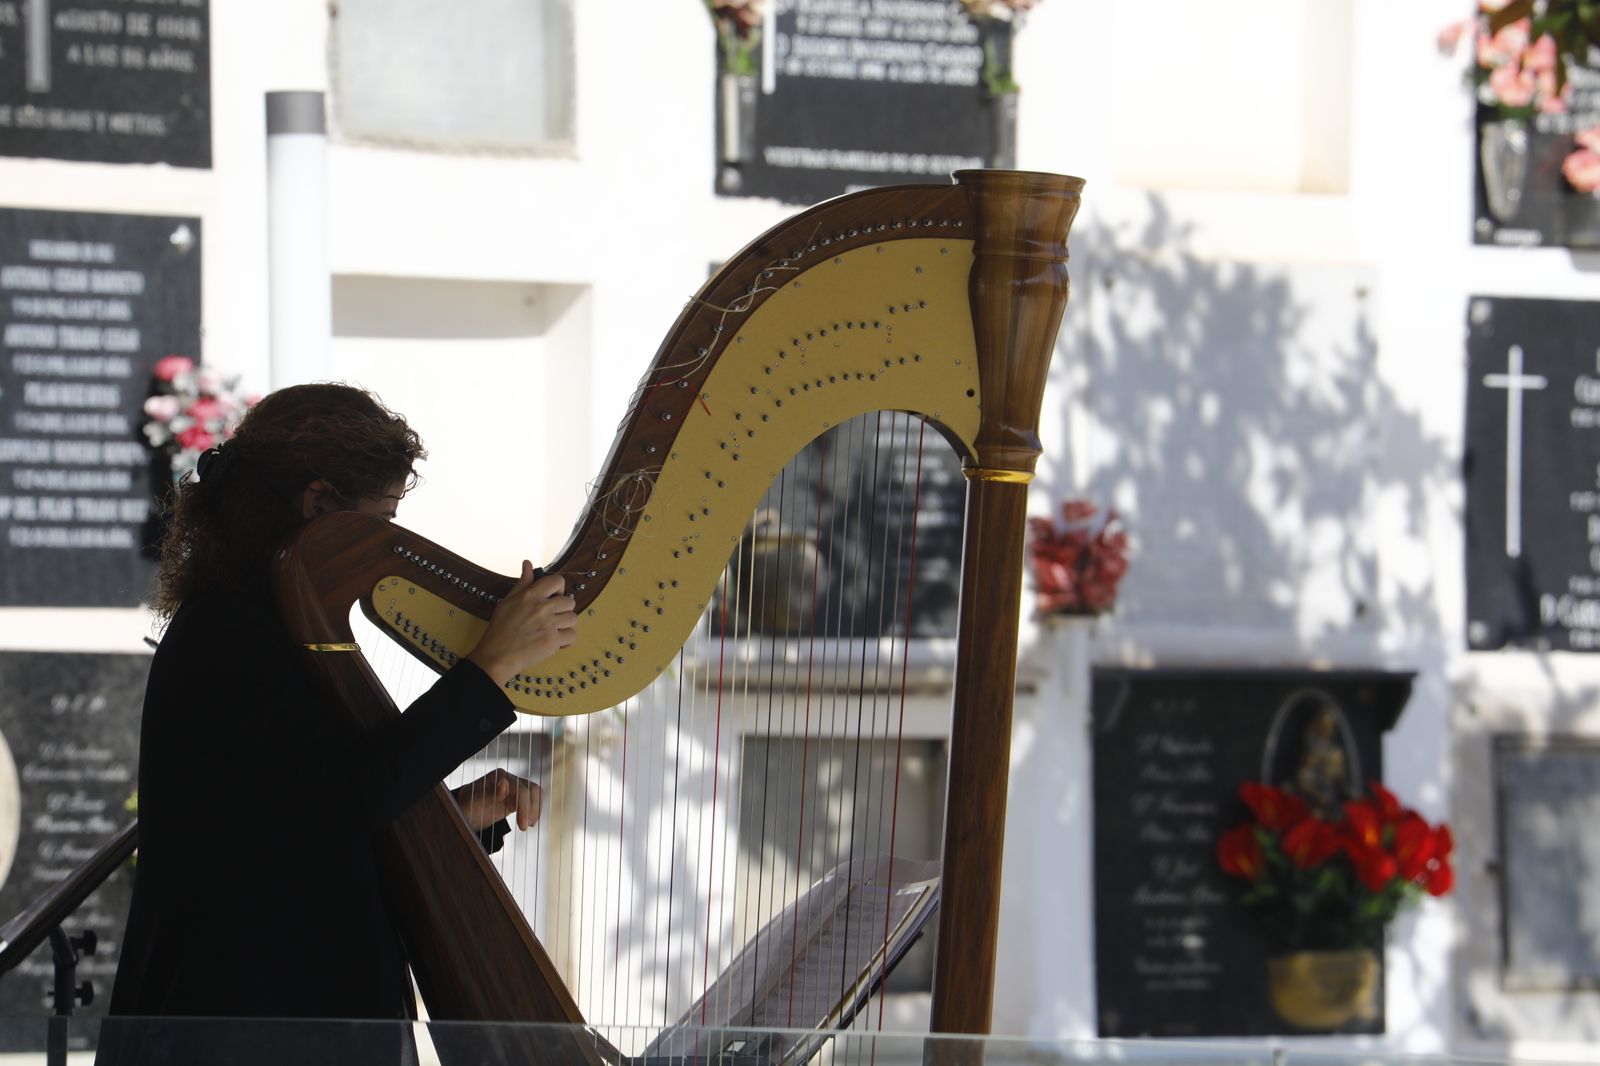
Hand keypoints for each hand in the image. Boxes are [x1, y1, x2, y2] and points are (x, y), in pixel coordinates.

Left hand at [452, 769, 542, 831]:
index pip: (521, 789)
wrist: (463, 813)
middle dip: (531, 809)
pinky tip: (530, 823)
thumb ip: (491, 793)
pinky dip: (534, 810)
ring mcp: (513, 788)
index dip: (524, 806)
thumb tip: (505, 783)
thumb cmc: (466, 805)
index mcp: (500, 776)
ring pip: (535, 793)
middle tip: (524, 828)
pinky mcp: (515, 798)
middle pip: (531, 790)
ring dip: (535, 809)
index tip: (522, 825)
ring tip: (528, 826)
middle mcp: (509, 779)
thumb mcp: (475, 800)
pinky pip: (532, 800)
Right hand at [466, 562, 576, 685]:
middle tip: (551, 618)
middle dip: (563, 610)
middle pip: (570, 601)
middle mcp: (541, 607)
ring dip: (565, 625)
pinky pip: (572, 636)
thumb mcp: (508, 601)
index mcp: (530, 595)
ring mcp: (548, 624)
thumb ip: (523, 582)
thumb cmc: (501, 629)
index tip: (552, 598)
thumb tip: (528, 563)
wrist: (496, 655)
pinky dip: (566, 641)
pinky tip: (555, 642)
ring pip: (573, 618)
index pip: (558, 580)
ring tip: (553, 630)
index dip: (558, 589)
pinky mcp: (552, 641)